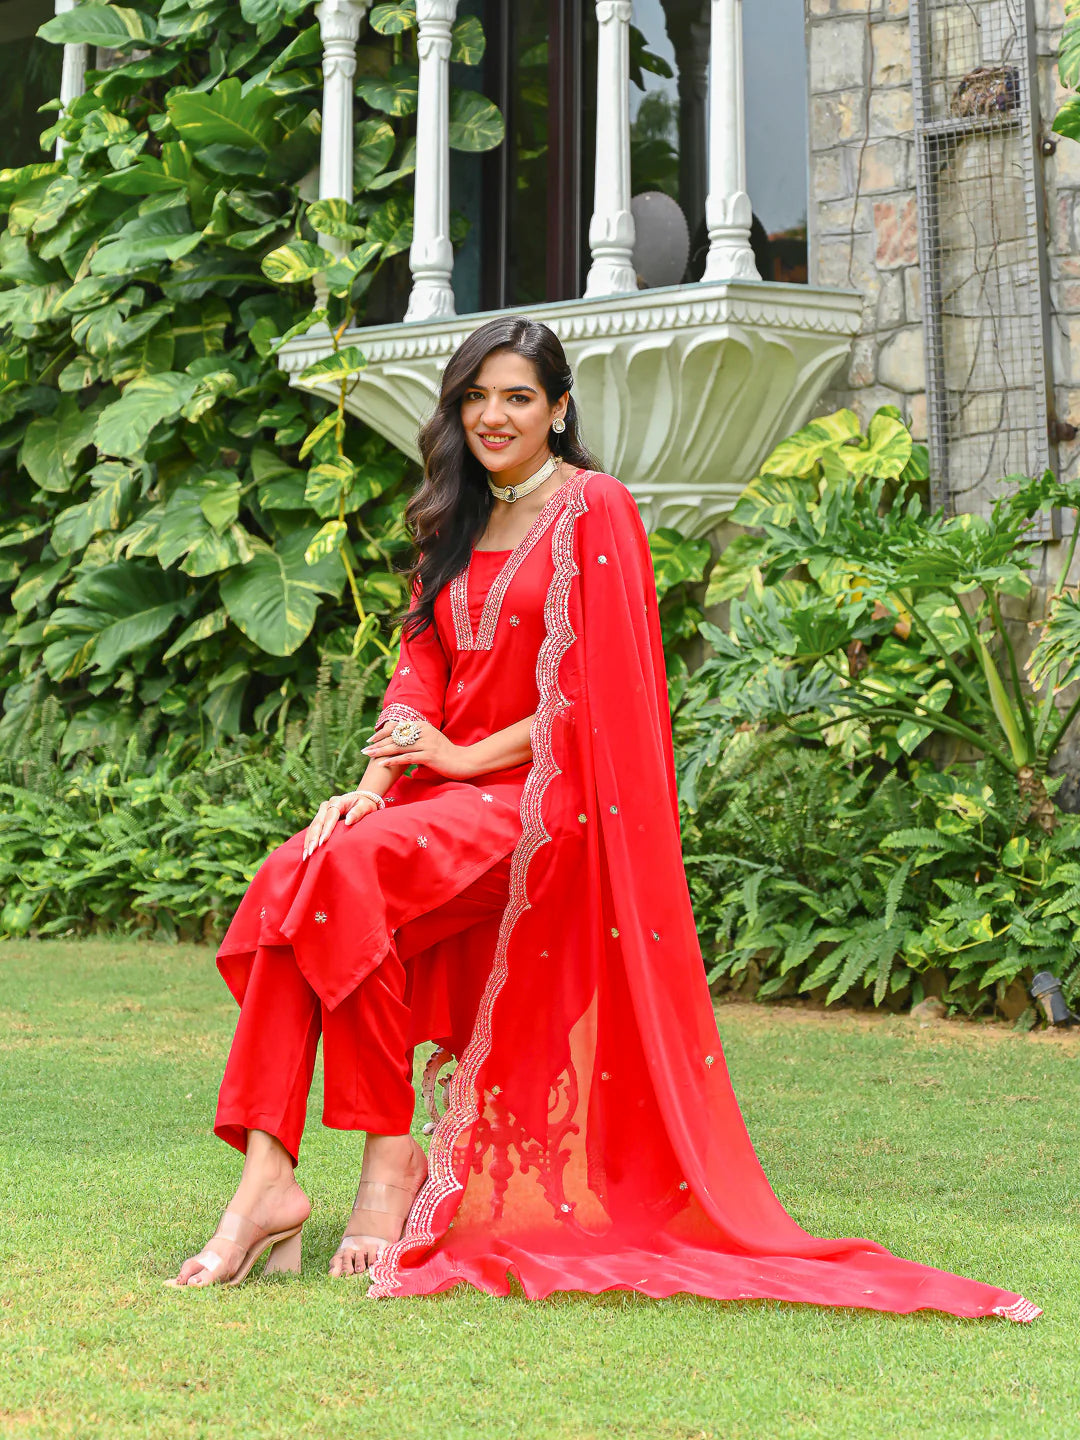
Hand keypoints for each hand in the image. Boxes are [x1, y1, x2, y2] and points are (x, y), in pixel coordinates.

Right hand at [302, 790, 379, 859]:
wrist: (360, 801)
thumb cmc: (365, 805)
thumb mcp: (366, 806)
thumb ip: (358, 812)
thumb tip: (348, 821)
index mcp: (337, 802)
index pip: (330, 816)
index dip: (326, 829)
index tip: (323, 841)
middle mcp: (326, 806)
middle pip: (318, 823)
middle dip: (313, 838)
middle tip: (311, 851)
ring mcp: (321, 813)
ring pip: (312, 828)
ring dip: (308, 842)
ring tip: (306, 855)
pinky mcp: (320, 820)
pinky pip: (312, 831)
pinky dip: (308, 842)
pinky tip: (306, 853)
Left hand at [362, 719, 476, 779]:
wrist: (464, 761)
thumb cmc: (447, 754)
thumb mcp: (431, 742)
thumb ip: (417, 741)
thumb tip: (403, 746)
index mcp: (423, 726)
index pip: (398, 728)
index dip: (383, 733)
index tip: (371, 740)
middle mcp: (424, 732)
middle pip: (396, 737)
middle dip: (379, 743)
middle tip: (365, 749)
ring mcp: (427, 743)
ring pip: (399, 746)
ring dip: (382, 751)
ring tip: (369, 755)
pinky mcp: (429, 755)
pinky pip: (407, 758)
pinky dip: (393, 760)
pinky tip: (383, 763)